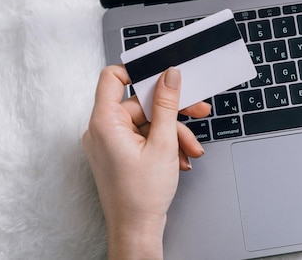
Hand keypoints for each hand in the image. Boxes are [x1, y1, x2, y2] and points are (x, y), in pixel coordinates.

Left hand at [82, 65, 209, 258]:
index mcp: (105, 122)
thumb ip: (166, 104)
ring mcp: (110, 142)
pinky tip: (181, 158)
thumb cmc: (142, 195)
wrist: (137, 230)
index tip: (163, 74)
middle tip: (198, 110)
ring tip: (191, 149)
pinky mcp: (119, 152)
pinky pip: (144, 136)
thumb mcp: (163, 143)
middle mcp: (103, 130)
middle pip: (140, 103)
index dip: (138, 71)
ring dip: (173, 133)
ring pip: (147, 122)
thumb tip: (169, 76)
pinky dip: (164, 143)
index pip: (112, 77)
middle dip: (172, 111)